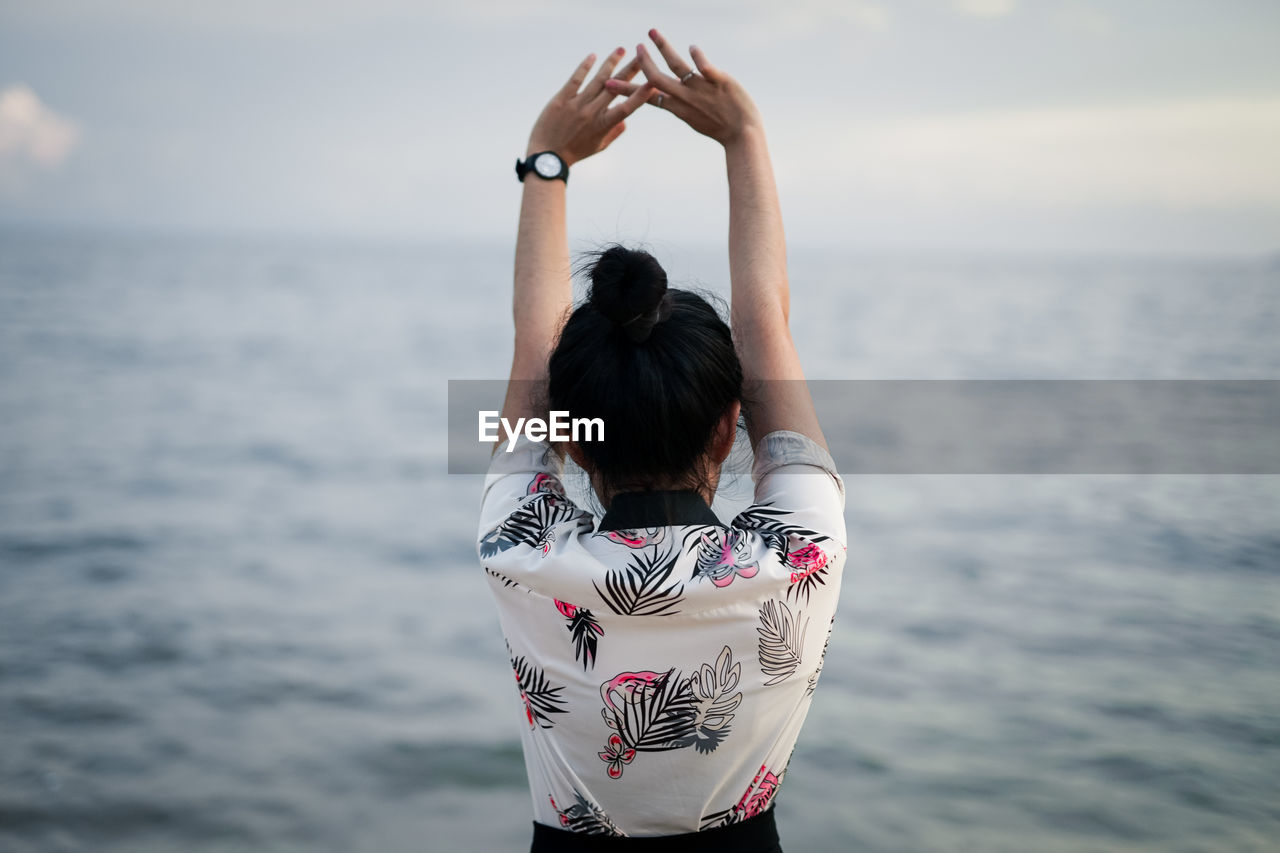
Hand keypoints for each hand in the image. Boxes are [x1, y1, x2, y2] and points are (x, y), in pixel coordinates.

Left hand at [527, 48, 654, 166]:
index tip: (652, 83)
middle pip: (615, 88)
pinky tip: (593, 56)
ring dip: (611, 63)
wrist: (547, 156)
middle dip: (630, 70)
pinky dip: (584, 67)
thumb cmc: (574, 152)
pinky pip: (575, 80)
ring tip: (621, 50)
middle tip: (641, 56)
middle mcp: (592, 113)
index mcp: (603, 125)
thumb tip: (626, 119)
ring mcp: (576, 105)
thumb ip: (614, 133)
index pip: (627, 108)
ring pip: (598, 80)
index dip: (640, 95)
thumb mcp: (598, 147)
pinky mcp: (561, 100)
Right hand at [604, 29, 762, 147]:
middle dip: (645, 62)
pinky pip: (705, 67)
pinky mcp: (719, 81)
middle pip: (657, 79)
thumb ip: (680, 106)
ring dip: (663, 48)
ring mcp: (701, 88)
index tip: (609, 83)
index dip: (628, 90)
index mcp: (678, 108)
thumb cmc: (722, 129)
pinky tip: (692, 48)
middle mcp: (685, 97)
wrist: (743, 135)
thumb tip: (666, 99)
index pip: (648, 97)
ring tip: (652, 33)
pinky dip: (698, 57)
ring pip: (677, 66)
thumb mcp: (695, 119)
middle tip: (637, 48)